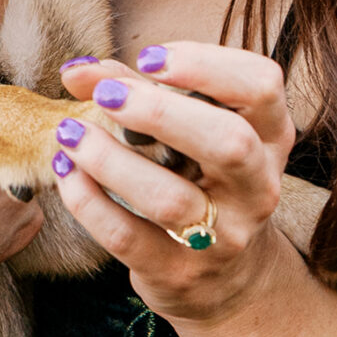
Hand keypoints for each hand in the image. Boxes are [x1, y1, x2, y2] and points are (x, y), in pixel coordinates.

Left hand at [53, 44, 296, 325]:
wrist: (222, 278)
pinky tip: (67, 172)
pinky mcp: (178, 273)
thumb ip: (134, 88)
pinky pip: (126, 237)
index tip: (149, 58)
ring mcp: (223, 236)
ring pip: (170, 198)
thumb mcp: (186, 130)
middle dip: (160, 112)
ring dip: (110, 159)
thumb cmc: (198, 178)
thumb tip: (75, 69)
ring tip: (70, 133)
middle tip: (107, 95)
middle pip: (229, 143)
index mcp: (269, 137)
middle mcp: (257, 187)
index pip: (261, 86)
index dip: (207, 63)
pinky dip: (88, 201)